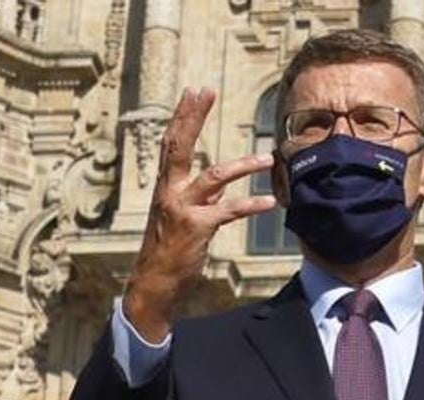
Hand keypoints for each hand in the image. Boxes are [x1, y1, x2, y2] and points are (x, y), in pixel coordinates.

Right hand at [124, 88, 277, 342]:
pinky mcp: (197, 228)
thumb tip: (219, 186)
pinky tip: (270, 202)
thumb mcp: (181, 217)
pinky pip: (228, 211)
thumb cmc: (169, 250)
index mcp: (165, 186)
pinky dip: (250, 205)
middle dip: (193, 117)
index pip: (171, 143)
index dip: (183, 116)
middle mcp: (169, 192)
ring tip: (269, 158)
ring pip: (214, 177)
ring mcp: (182, 209)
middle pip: (179, 146)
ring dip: (244, 166)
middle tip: (206, 91)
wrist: (154, 283)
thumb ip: (200, 198)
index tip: (194, 92)